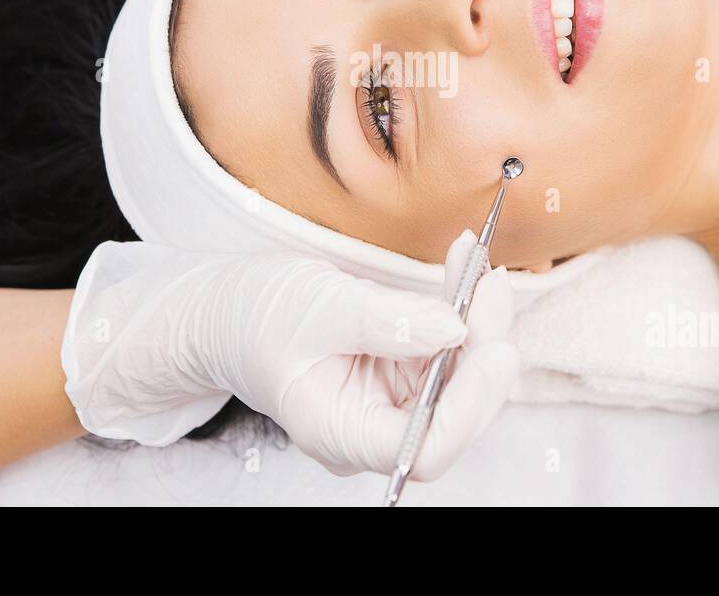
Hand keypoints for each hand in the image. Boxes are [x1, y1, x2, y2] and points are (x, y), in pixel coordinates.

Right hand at [62, 234, 518, 478]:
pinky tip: (464, 269)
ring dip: (480, 324)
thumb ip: (385, 320)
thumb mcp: (316, 306)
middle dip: (482, 351)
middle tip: (492, 289)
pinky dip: (461, 309)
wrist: (225, 310)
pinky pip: (447, 347)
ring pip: (459, 378)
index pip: (423, 449)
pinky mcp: (400, 368)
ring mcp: (390, 399)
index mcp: (341, 433)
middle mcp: (373, 427)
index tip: (487, 348)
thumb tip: (454, 327)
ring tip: (478, 269)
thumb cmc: (253, 316)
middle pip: (453, 413)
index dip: (467, 407)